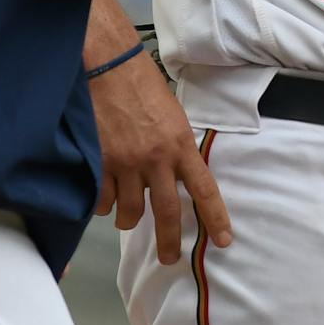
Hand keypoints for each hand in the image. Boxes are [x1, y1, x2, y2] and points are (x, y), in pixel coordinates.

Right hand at [90, 50, 231, 264]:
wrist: (107, 65)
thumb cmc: (142, 83)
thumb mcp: (172, 114)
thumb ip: (175, 146)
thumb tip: (175, 172)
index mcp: (181, 145)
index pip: (205, 190)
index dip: (215, 218)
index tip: (224, 240)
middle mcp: (156, 159)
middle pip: (167, 212)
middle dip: (170, 241)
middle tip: (170, 259)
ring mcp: (126, 163)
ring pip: (130, 212)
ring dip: (128, 219)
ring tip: (127, 218)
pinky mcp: (99, 163)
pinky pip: (103, 200)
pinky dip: (103, 204)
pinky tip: (105, 197)